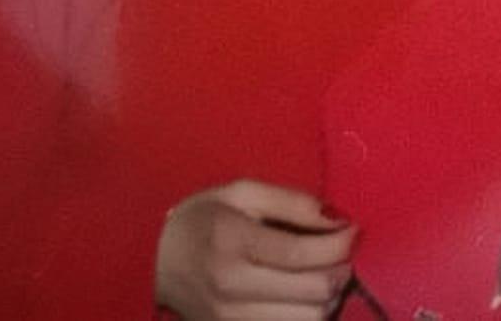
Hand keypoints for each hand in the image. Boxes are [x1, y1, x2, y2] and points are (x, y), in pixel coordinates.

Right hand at [154, 179, 356, 319]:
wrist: (149, 261)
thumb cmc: (199, 219)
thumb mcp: (240, 192)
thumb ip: (291, 202)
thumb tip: (337, 218)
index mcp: (232, 242)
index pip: (306, 254)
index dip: (342, 244)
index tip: (352, 231)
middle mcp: (231, 287)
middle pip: (315, 293)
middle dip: (340, 271)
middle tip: (339, 254)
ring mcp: (229, 319)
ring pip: (309, 320)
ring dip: (328, 298)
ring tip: (321, 274)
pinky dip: (307, 315)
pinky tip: (302, 296)